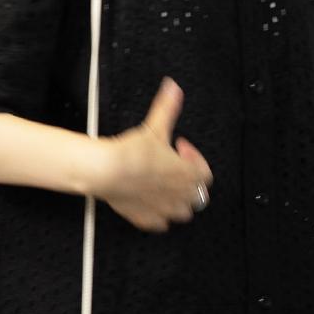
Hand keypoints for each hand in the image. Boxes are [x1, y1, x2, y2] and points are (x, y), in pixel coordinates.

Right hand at [92, 77, 214, 232]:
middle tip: (173, 170)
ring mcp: (165, 210)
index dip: (194, 158)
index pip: (204, 172)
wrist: (108, 171)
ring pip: (183, 213)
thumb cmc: (132, 153)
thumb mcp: (155, 126)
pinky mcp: (148, 220)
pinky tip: (151, 204)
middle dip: (188, 182)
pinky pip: (161, 224)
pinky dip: (159, 216)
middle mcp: (180, 196)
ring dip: (178, 201)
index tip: (179, 148)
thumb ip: (167, 108)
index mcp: (188, 174)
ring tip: (165, 188)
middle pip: (197, 195)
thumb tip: (173, 89)